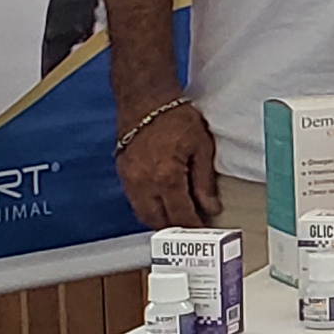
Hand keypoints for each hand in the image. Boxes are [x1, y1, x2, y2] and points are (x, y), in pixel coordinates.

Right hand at [117, 98, 221, 230]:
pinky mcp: (122, 174)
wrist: (145, 99)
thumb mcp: (201, 147)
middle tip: (193, 228)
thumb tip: (210, 207)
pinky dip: (149, 207)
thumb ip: (204, 181)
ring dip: (160, 220)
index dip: (194, 228)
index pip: (181, 216)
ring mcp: (130, 180)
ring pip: (144, 215)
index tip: (205, 233)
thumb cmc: (175, 118)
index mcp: (167, 178)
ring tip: (178, 217)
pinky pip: (135, 201)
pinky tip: (162, 202)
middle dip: (176, 229)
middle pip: (159, 222)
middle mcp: (144, 184)